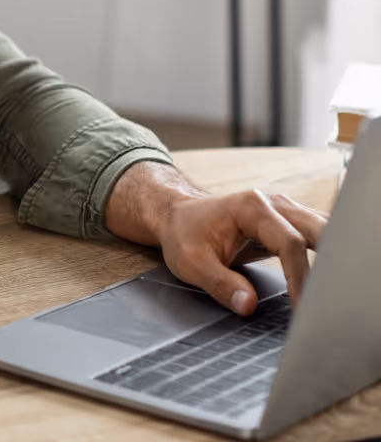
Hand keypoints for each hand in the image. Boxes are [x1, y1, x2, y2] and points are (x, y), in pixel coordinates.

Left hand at [105, 162, 328, 315]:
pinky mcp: (288, 222)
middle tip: (326, 301)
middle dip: (330, 264)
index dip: (299, 278)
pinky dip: (327, 255)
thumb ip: (220, 284)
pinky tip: (326, 280)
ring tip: (329, 293)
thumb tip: (247, 305)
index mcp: (251, 208)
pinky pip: (318, 236)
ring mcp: (284, 210)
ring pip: (325, 230)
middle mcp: (274, 204)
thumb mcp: (190, 263)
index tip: (301, 307)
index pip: (290, 243)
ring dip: (332, 258)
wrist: (178, 215)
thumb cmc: (184, 234)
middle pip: (319, 230)